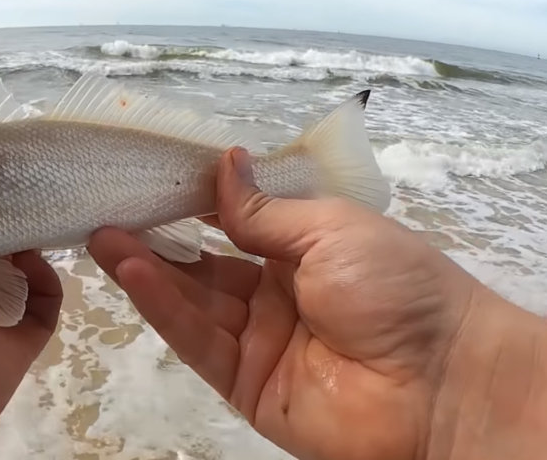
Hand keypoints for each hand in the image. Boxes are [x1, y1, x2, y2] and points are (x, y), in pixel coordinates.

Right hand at [88, 147, 546, 459]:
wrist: (444, 384)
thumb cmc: (399, 288)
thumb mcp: (331, 229)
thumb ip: (264, 210)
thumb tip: (225, 163)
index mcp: (305, 252)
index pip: (235, 224)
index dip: (195, 204)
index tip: (151, 177)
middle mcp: (276, 294)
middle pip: (204, 264)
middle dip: (158, 236)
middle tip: (109, 206)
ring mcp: (258, 341)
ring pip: (191, 301)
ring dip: (146, 268)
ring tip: (101, 234)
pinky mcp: (244, 384)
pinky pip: (197, 339)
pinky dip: (162, 305)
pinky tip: (131, 270)